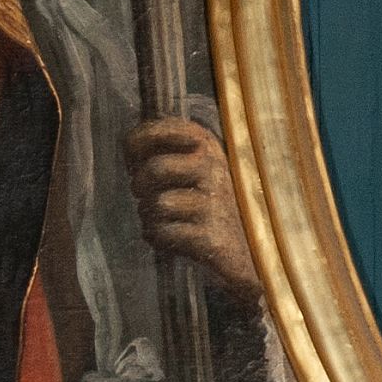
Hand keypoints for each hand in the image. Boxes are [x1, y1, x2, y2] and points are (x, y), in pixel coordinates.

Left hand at [127, 117, 259, 296]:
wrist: (252, 252)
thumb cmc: (212, 207)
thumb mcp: (197, 170)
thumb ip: (167, 152)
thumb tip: (129, 148)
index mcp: (208, 146)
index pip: (160, 129)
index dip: (136, 144)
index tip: (133, 161)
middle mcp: (215, 169)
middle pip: (155, 169)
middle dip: (139, 185)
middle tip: (145, 196)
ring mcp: (216, 203)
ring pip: (157, 204)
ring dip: (150, 217)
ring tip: (165, 221)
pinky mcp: (212, 237)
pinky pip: (162, 233)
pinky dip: (158, 238)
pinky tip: (172, 240)